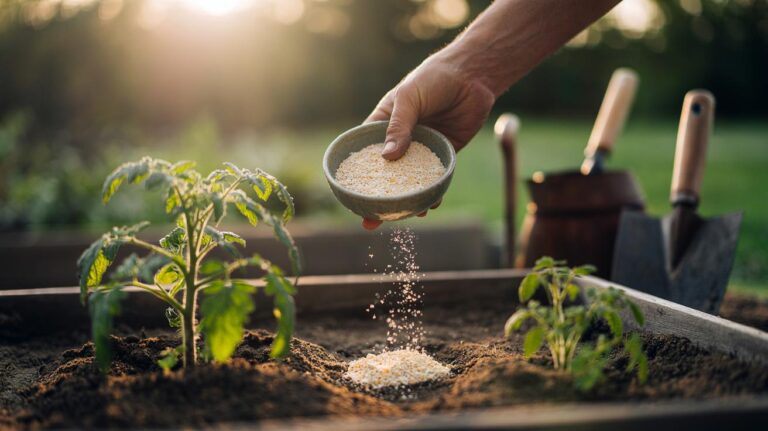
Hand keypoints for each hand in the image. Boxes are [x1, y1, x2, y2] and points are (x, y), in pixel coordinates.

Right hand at [361, 53, 495, 229]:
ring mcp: (423, 148)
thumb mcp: (409, 98)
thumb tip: (388, 158)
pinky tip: (431, 204)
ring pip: (412, 180)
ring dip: (408, 199)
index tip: (350, 197)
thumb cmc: (434, 78)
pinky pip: (436, 177)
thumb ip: (400, 126)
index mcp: (384, 124)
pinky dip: (433, 192)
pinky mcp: (445, 153)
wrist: (472, 75)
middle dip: (379, 198)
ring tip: (404, 217)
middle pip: (388, 174)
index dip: (358, 175)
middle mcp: (402, 140)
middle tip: (370, 221)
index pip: (366, 154)